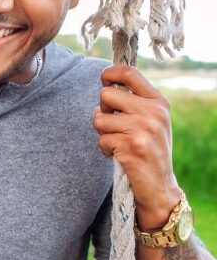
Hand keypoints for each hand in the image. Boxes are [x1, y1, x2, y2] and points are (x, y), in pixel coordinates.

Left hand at [93, 65, 180, 228]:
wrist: (159, 186)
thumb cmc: (149, 150)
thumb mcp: (150, 121)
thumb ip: (133, 102)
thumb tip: (106, 84)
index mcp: (158, 101)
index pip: (129, 72)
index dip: (109, 73)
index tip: (104, 80)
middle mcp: (153, 112)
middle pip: (106, 94)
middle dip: (102, 110)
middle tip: (113, 125)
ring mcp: (143, 129)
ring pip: (99, 119)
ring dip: (102, 133)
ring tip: (117, 143)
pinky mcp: (131, 147)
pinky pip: (101, 140)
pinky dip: (104, 149)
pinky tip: (118, 155)